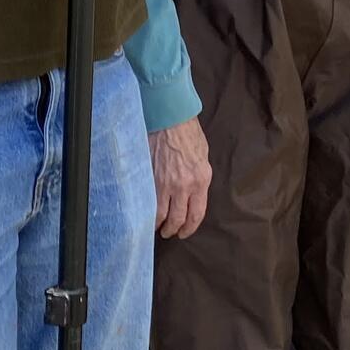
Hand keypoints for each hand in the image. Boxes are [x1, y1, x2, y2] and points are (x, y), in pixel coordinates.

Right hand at [148, 119, 210, 238]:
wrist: (170, 117)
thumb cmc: (188, 133)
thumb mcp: (203, 157)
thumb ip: (199, 178)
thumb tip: (193, 194)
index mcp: (201, 180)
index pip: (196, 214)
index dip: (189, 228)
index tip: (184, 232)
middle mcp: (184, 185)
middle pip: (177, 219)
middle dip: (173, 230)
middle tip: (169, 232)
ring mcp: (165, 182)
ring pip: (160, 215)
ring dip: (159, 224)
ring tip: (157, 226)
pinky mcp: (150, 177)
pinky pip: (148, 201)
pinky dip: (147, 211)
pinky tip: (146, 213)